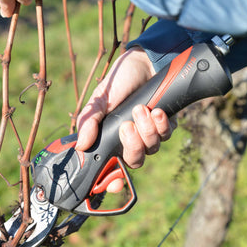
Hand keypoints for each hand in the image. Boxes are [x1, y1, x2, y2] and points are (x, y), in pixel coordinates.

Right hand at [75, 48, 176, 191]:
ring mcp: (150, 134)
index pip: (112, 168)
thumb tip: (80, 145)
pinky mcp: (166, 125)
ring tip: (141, 109)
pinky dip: (161, 124)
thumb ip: (90, 121)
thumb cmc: (119, 81)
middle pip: (135, 161)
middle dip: (133, 145)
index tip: (113, 183)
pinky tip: (157, 111)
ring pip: (152, 149)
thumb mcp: (100, 100)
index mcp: (111, 138)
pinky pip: (167, 135)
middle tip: (127, 125)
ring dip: (147, 130)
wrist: (143, 62)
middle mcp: (131, 140)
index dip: (112, 181)